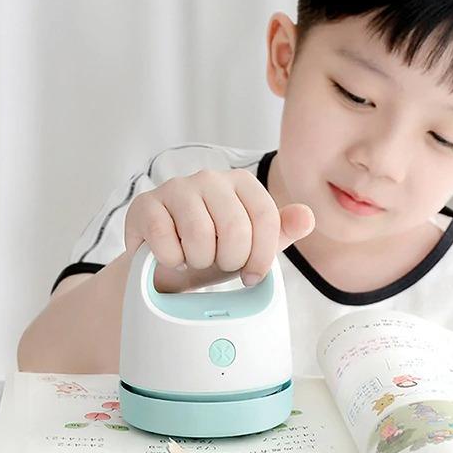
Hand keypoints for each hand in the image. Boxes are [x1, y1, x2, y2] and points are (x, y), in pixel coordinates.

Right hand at [123, 169, 313, 290]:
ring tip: (197, 259)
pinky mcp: (145, 205)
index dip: (262, 256)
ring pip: (200, 237)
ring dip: (200, 261)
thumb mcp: (254, 243)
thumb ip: (283, 229)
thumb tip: (307, 217)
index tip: (253, 275)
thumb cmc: (215, 248)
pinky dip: (172, 260)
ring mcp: (175, 187)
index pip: (266, 218)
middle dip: (230, 261)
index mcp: (242, 182)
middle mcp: (210, 177)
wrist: (167, 262)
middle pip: (235, 229)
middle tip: (221, 264)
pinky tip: (173, 256)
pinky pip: (166, 241)